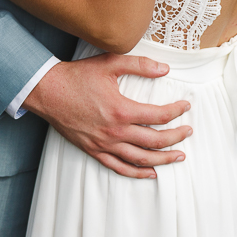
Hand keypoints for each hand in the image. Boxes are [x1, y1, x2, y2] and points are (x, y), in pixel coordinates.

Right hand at [24, 53, 192, 178]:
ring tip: (178, 156)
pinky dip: (137, 173)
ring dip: (162, 159)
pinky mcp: (93, 150)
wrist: (48, 91)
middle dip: (175, 138)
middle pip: (154, 141)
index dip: (176, 111)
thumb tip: (164, 69)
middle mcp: (115, 132)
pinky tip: (149, 173)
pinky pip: (119, 167)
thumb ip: (139, 65)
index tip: (186, 106)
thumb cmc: (78, 76)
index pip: (158, 116)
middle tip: (188, 132)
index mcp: (121, 110)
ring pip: (140, 159)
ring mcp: (104, 144)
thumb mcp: (109, 63)